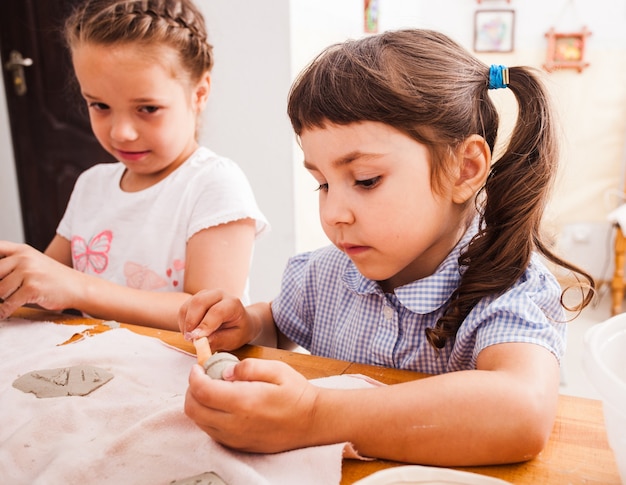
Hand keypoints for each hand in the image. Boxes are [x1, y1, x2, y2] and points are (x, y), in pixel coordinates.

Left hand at [0, 241, 81, 318]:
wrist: (78, 287)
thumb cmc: (54, 278)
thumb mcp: (33, 262)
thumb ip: (12, 264)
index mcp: (22, 250)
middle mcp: (24, 258)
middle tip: (2, 293)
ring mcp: (29, 272)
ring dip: (2, 300)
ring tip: (9, 301)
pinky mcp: (32, 288)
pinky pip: (8, 303)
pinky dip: (4, 311)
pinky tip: (5, 313)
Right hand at [178, 289, 255, 350]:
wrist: (239, 321)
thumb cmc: (238, 330)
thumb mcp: (234, 340)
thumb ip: (219, 340)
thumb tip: (200, 341)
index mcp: (233, 304)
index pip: (217, 311)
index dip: (205, 325)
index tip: (197, 339)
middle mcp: (219, 294)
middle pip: (199, 302)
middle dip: (191, 322)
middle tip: (190, 339)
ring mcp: (206, 294)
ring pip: (189, 305)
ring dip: (186, 324)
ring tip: (192, 338)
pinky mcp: (196, 298)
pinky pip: (184, 308)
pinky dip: (183, 322)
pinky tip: (190, 332)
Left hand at [185, 358, 320, 452]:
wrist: (312, 422)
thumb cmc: (296, 394)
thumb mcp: (277, 369)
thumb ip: (248, 367)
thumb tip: (225, 372)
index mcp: (244, 402)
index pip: (202, 391)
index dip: (194, 377)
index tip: (197, 368)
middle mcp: (235, 424)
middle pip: (194, 410)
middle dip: (192, 390)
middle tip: (201, 377)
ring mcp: (236, 438)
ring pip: (200, 423)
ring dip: (198, 405)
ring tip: (211, 390)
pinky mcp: (238, 446)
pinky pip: (212, 432)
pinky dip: (208, 417)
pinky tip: (221, 406)